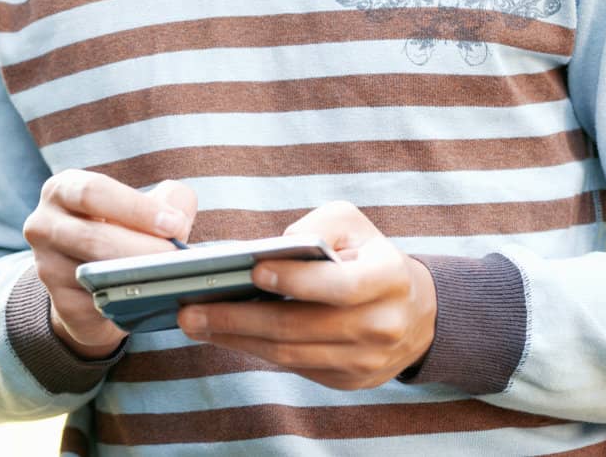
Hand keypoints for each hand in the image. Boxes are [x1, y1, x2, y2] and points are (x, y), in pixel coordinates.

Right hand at [23, 170, 197, 358]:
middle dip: (141, 247)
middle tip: (177, 256)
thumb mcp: (144, 207)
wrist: (97, 281)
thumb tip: (177, 218)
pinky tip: (151, 298)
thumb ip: (167, 200)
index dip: (135, 208)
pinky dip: (127, 302)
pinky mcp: (61, 304)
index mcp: (63, 190)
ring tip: (169, 275)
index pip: (93, 192)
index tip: (173, 223)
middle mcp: (45, 225)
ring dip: (135, 275)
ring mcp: (48, 267)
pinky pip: (95, 305)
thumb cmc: (123, 232)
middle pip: (93, 237)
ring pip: (92, 273)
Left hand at [176, 200, 436, 389]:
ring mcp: (366, 360)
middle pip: (302, 327)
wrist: (413, 313)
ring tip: (195, 323)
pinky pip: (295, 366)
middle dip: (241, 318)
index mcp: (389, 279)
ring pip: (291, 353)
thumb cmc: (370, 255)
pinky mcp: (349, 380)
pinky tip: (224, 335)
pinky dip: (256, 350)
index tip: (253, 269)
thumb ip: (318, 226)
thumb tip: (273, 247)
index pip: (340, 286)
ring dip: (237, 339)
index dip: (296, 280)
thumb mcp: (354, 224)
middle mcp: (381, 326)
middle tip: (192, 308)